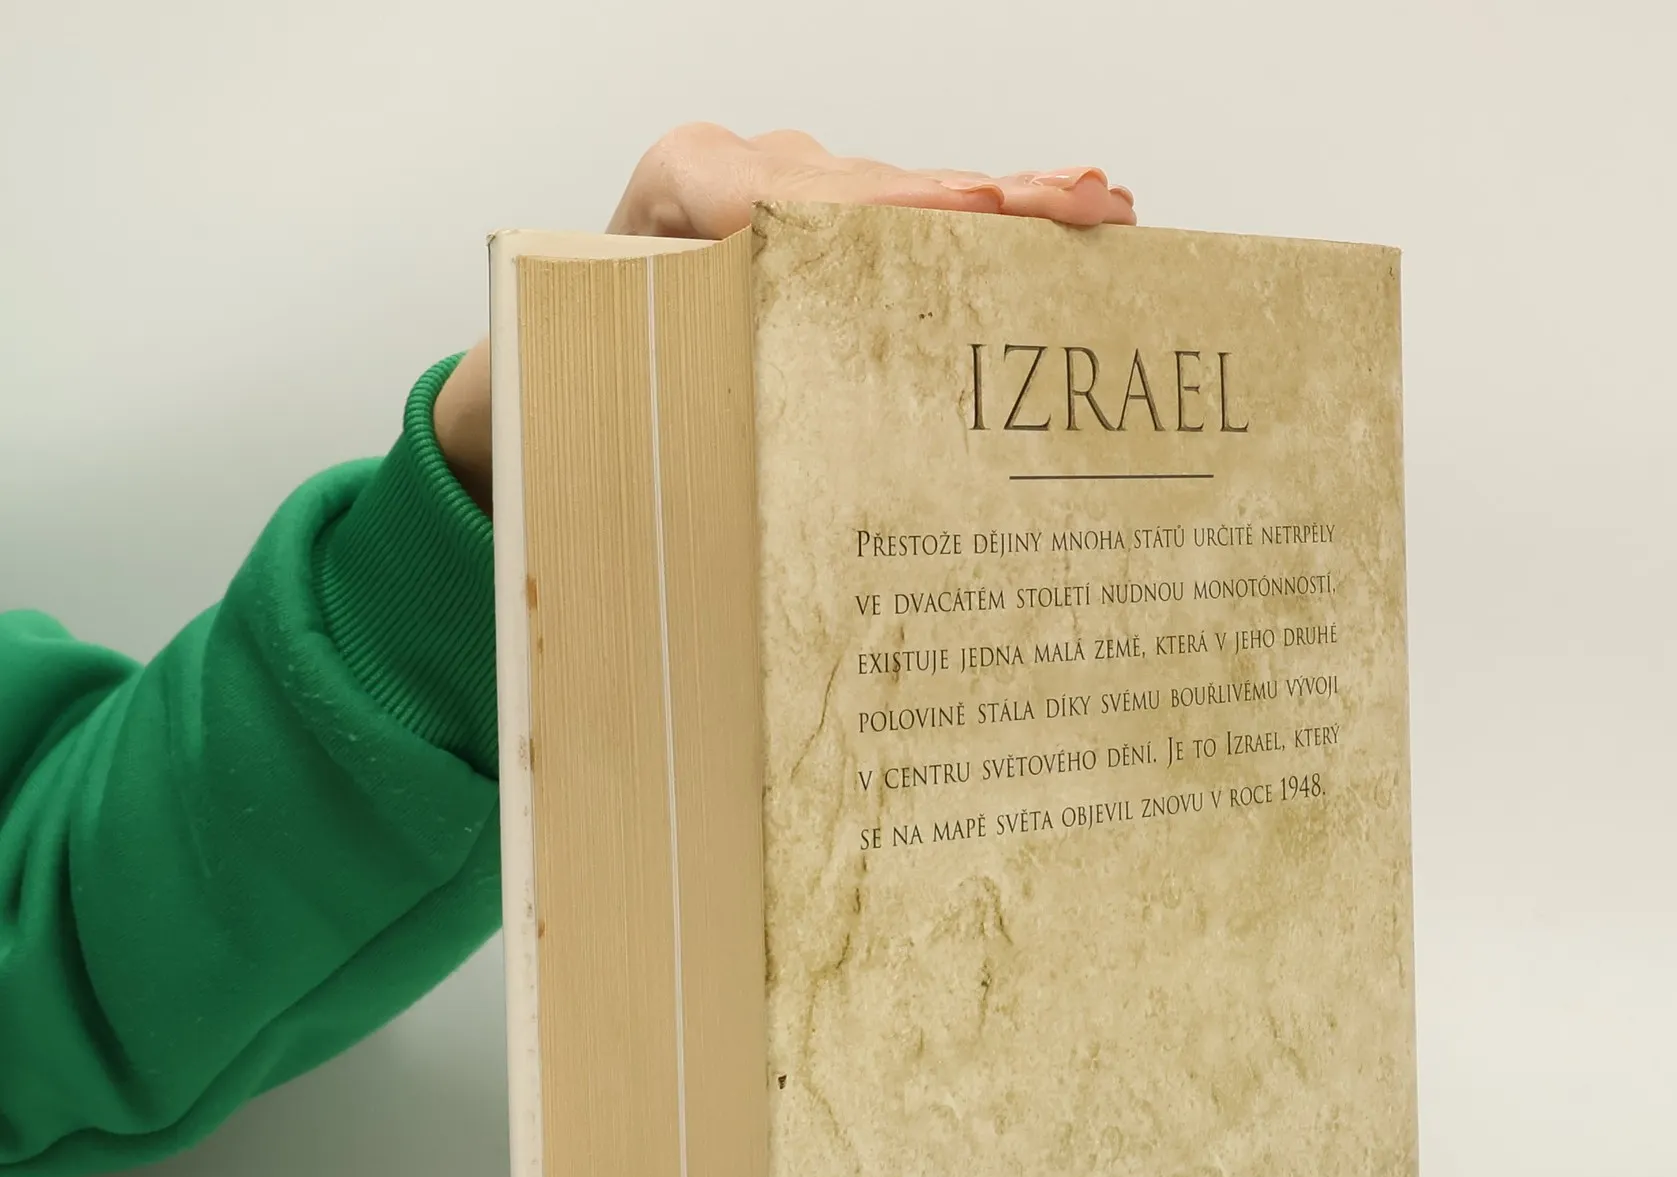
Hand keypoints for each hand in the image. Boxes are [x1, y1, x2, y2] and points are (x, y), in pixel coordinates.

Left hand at [433, 124, 1136, 508]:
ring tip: (1096, 207)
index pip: (804, 200)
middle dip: (980, 201)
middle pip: (882, 190)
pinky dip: (997, 219)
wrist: (564, 349)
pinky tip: (1071, 208)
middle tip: (1066, 206)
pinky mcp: (838, 218)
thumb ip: (677, 389)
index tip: (969, 208)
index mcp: (685, 186)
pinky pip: (923, 214)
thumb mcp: (611, 382)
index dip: (893, 210)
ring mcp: (804, 187)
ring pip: (916, 198)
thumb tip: (745, 489)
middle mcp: (753, 171)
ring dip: (1011, 205)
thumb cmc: (586, 375)